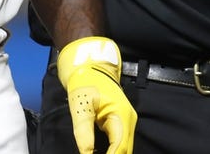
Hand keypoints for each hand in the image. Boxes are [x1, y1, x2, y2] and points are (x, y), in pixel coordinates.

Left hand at [56, 37, 136, 153]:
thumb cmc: (85, 82)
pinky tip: (99, 153)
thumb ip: (83, 133)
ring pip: (124, 149)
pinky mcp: (121, 123)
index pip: (119, 149)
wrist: (91, 65)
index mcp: (121, 116)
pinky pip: (120, 143)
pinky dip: (112, 151)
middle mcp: (129, 121)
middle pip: (125, 152)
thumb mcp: (80, 107)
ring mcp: (127, 122)